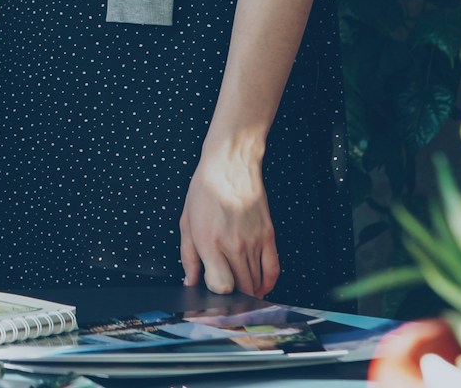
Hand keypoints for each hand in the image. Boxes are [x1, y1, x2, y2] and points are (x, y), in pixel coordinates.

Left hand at [178, 149, 278, 297]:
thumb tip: (190, 281)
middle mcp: (234, 246)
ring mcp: (254, 242)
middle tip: (224, 290)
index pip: (220, 287)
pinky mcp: (269, 237)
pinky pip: (273, 271)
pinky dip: (267, 283)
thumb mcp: (186, 223)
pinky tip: (260, 286)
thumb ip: (188, 257)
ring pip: (256, 283)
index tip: (210, 287)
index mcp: (210, 243)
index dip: (214, 292)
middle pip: (240, 289)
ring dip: (248, 291)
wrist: (230, 165)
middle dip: (232, 295)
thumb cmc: (205, 190)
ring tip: (239, 289)